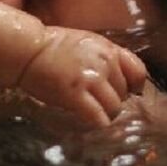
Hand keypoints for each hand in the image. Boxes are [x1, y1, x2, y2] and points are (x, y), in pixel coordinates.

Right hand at [19, 27, 147, 125]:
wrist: (28, 50)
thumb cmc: (52, 47)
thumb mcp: (87, 43)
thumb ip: (106, 57)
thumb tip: (121, 80)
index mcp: (108, 49)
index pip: (138, 72)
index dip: (133, 85)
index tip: (124, 91)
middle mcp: (104, 63)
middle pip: (124, 94)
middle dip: (113, 99)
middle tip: (96, 100)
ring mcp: (91, 79)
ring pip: (114, 108)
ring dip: (106, 114)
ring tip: (92, 111)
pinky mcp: (76, 95)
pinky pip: (99, 117)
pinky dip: (97, 122)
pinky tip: (88, 119)